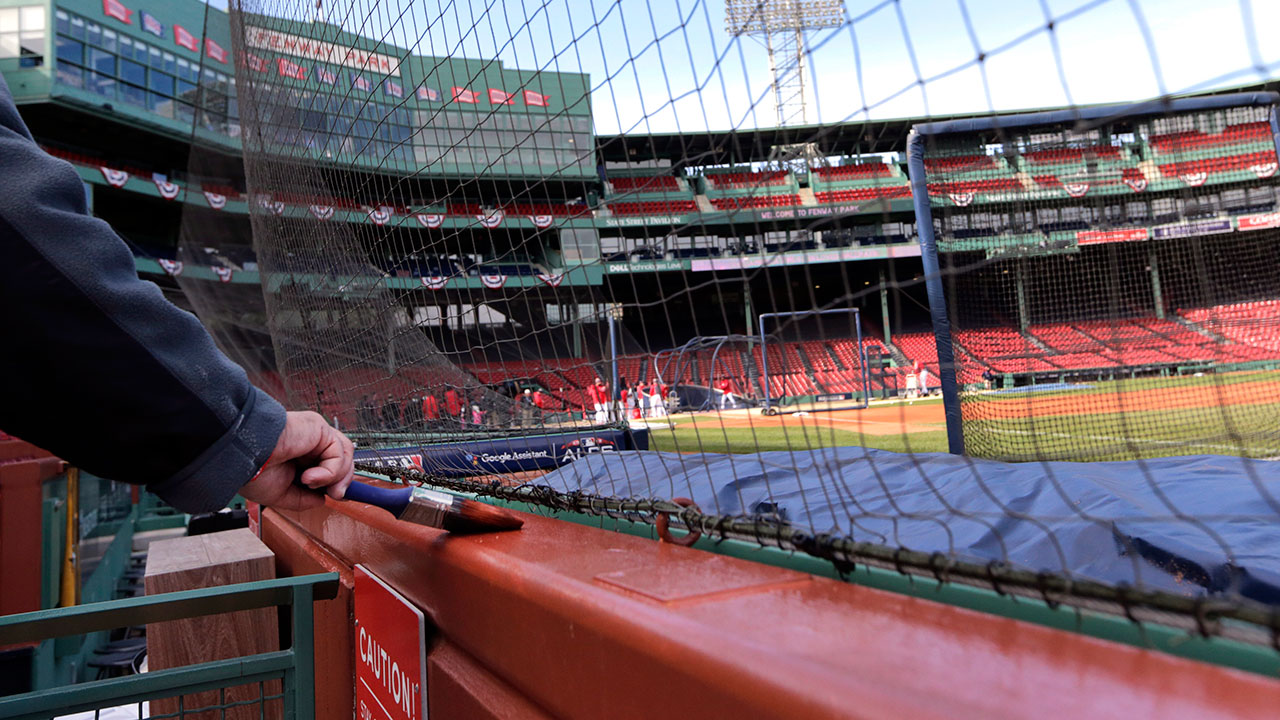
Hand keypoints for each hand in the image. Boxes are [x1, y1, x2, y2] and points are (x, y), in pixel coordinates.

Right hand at [239, 411, 354, 509]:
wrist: (241, 458)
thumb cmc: (250, 471)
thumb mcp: (280, 495)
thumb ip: (303, 499)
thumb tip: (322, 500)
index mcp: (299, 455)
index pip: (330, 465)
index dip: (338, 481)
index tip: (338, 495)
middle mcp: (308, 442)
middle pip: (342, 459)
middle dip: (342, 481)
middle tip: (334, 495)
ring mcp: (314, 434)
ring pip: (344, 454)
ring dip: (335, 477)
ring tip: (311, 484)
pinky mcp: (317, 426)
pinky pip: (338, 451)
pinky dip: (329, 470)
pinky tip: (309, 477)